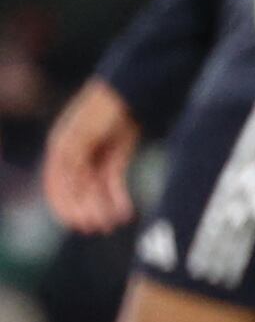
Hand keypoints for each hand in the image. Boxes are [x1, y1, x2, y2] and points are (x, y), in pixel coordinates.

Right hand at [42, 80, 138, 233]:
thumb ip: (73, 154)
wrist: (132, 93)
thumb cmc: (103, 109)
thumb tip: (68, 180)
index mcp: (61, 148)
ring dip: (102, 207)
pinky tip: (125, 212)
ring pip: (95, 190)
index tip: (73, 222)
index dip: (63, 204)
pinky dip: (117, 198)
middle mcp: (75, 155)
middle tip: (96, 227)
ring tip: (113, 223)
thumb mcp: (84, 132)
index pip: (56, 183)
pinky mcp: (114, 158)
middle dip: (85, 209)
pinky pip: (112, 183)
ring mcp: (95, 157)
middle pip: (76, 189)